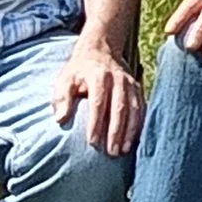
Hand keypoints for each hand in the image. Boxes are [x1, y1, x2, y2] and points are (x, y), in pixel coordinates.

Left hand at [52, 34, 144, 153]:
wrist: (100, 49)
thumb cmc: (79, 70)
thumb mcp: (65, 79)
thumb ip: (62, 98)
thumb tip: (60, 119)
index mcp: (99, 76)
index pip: (99, 102)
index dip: (96, 123)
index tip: (92, 142)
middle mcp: (118, 79)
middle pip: (119, 107)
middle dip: (116, 131)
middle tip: (111, 152)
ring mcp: (130, 83)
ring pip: (134, 108)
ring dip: (130, 130)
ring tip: (124, 150)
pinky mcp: (137, 87)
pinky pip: (141, 107)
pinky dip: (139, 123)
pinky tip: (134, 139)